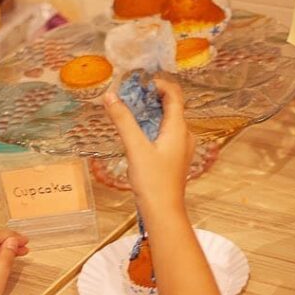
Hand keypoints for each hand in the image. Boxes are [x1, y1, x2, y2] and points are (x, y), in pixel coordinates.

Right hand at [104, 79, 194, 216]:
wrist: (163, 211)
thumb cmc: (153, 182)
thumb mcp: (135, 148)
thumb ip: (123, 120)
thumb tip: (111, 96)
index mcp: (179, 129)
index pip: (174, 94)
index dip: (159, 83)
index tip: (139, 82)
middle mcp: (184, 135)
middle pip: (171, 105)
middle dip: (151, 96)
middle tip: (130, 94)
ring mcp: (181, 147)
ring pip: (168, 120)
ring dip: (150, 111)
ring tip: (130, 109)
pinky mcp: (174, 157)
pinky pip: (165, 133)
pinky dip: (151, 126)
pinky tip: (137, 132)